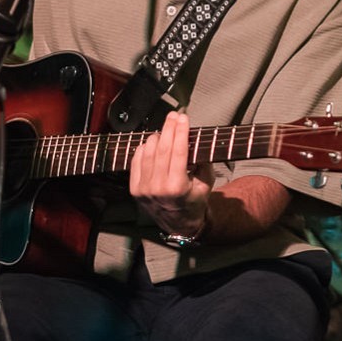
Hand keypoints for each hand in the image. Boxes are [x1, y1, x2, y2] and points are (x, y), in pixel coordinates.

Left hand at [130, 111, 213, 237]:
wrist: (178, 224)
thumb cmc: (194, 201)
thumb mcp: (207, 183)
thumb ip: (203, 161)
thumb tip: (195, 138)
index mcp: (177, 188)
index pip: (178, 152)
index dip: (180, 132)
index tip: (183, 118)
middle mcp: (157, 188)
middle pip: (162, 149)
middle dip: (168, 128)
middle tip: (174, 116)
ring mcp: (144, 189)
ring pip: (148, 152)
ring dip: (157, 137)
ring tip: (166, 130)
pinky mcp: (135, 189)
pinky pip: (137, 160)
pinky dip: (144, 148)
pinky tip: (153, 142)